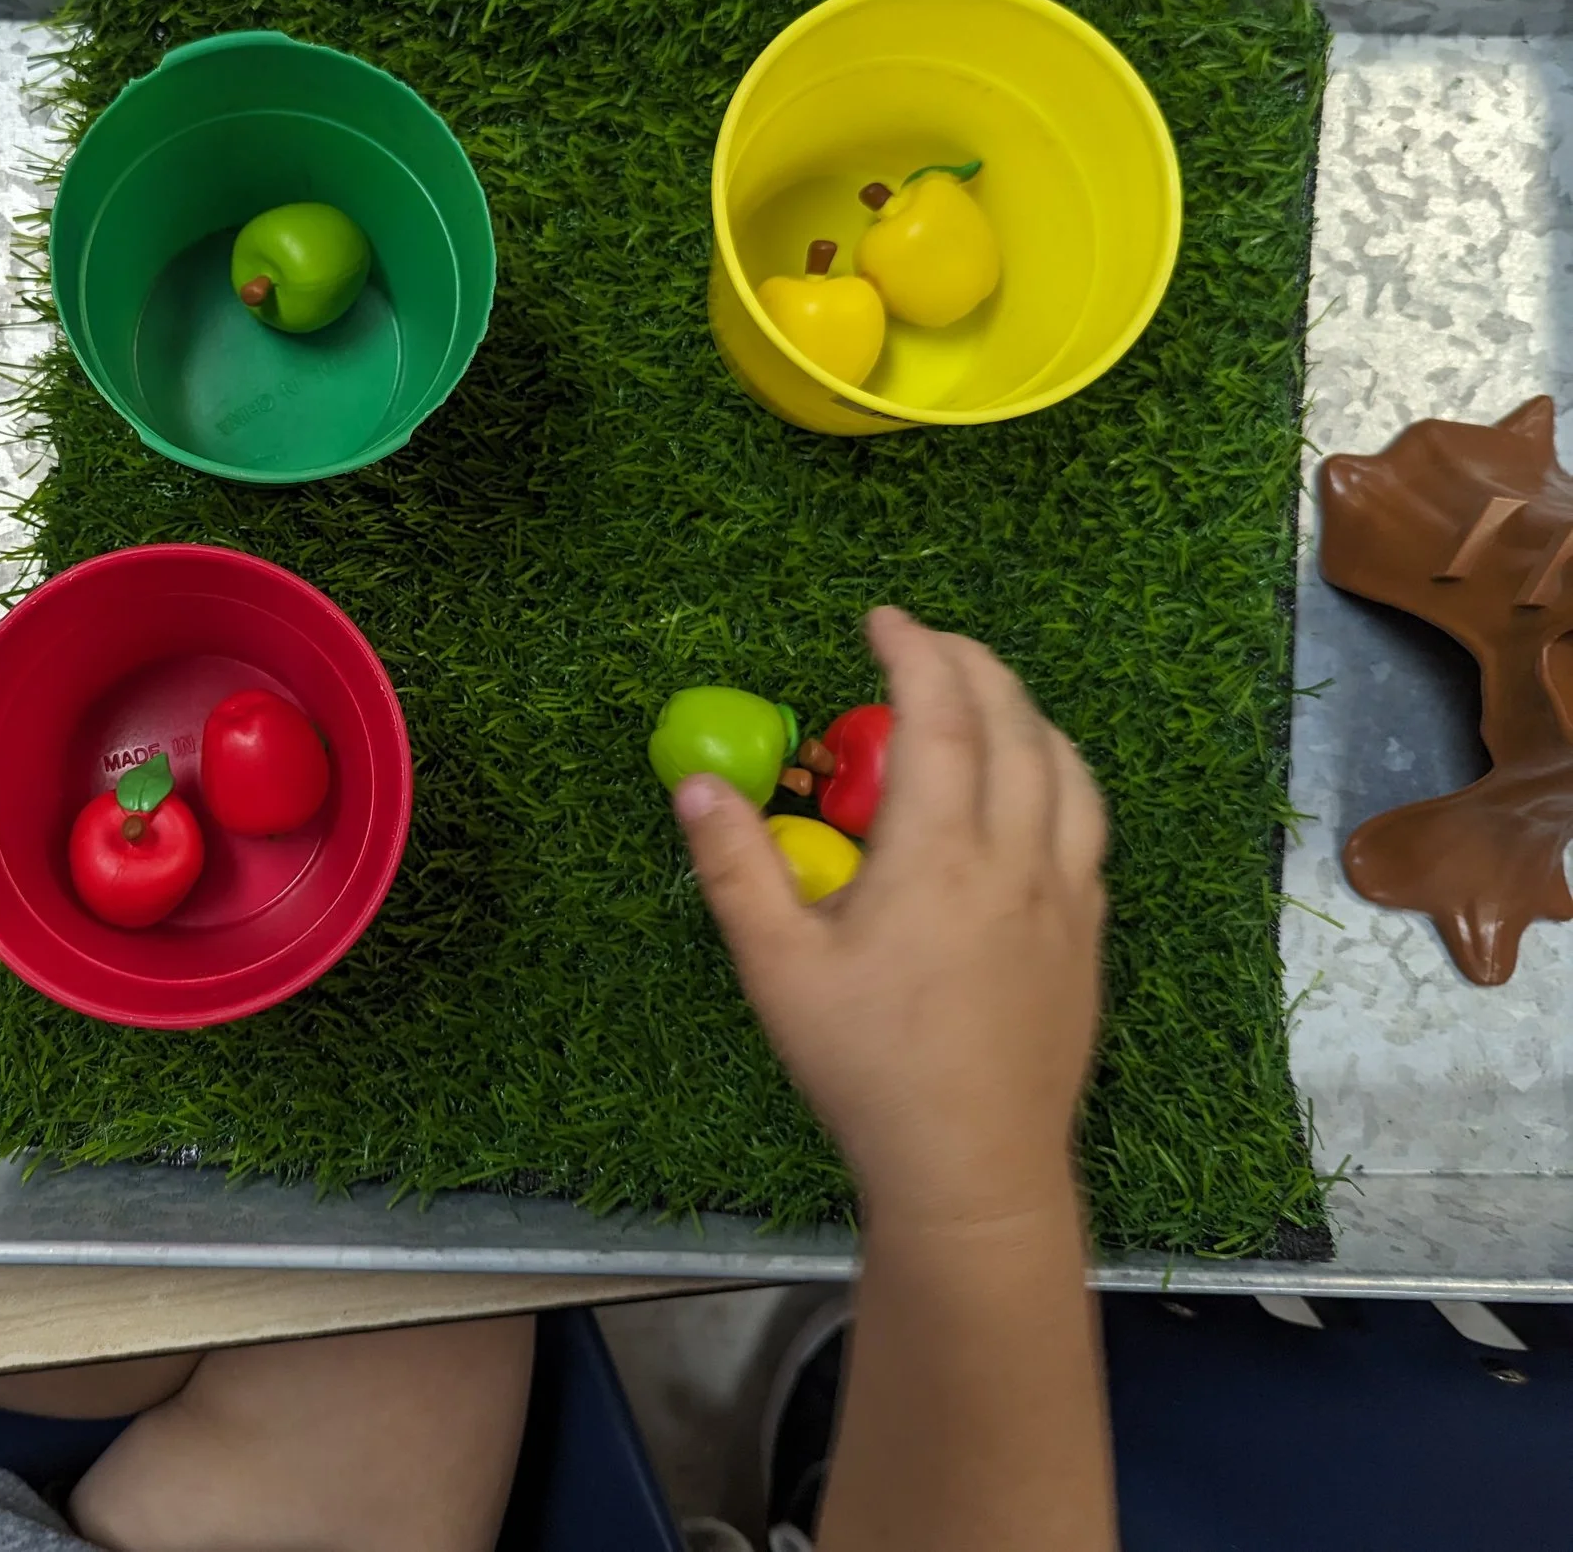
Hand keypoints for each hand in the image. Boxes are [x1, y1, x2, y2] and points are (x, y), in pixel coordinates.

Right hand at [673, 606, 1106, 1231]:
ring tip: (982, 697)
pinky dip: (1059, 774)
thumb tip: (697, 781)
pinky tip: (1032, 790)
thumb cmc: (865, 1067)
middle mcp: (1016, 859)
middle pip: (1014, 724)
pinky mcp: (1086, 937)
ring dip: (1025, 712)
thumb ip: (736, 865)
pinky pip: (1088, 825)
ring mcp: (1065, 898)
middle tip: (924, 641)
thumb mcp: (776, 968)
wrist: (972, 1165)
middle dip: (972, 664)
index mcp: (938, 855)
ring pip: (1067, 769)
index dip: (915, 652)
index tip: (883, 619)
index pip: (940, 716)